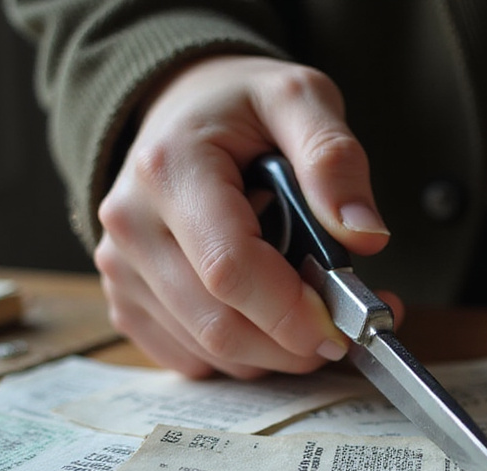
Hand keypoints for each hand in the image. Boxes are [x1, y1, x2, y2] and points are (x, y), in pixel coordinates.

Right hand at [94, 55, 395, 378]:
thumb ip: (334, 158)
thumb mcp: (298, 97)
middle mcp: (130, 225)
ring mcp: (120, 269)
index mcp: (170, 170)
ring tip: (310, 309)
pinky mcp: (126, 300)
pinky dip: (242, 354)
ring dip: (274, 352)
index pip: (230, 269)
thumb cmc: (239, 106)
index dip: (293, 313)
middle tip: (344, 328)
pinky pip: (191, 358)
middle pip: (219, 324)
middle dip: (293, 344)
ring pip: (209, 351)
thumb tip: (366, 235)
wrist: (180, 108)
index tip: (343, 326)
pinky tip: (266, 315)